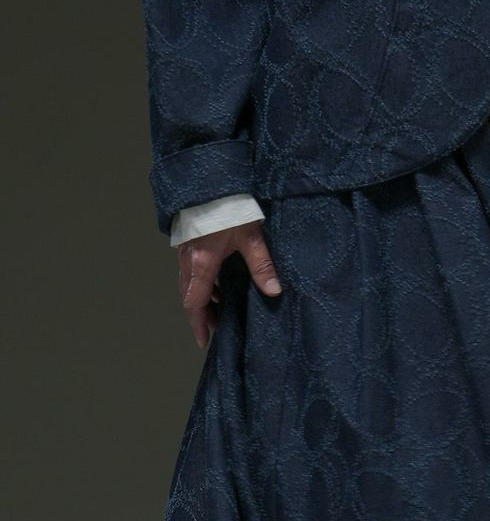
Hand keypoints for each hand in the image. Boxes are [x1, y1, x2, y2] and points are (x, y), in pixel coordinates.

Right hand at [177, 219, 282, 348]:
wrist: (211, 179)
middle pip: (188, 295)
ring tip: (220, 304)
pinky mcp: (188, 238)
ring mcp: (185, 249)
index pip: (195, 303)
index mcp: (202, 263)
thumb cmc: (230, 207)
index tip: (204, 341)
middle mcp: (188, 259)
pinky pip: (190, 268)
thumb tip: (274, 291)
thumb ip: (261, 264)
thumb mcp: (250, 236)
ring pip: (188, 281)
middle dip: (201, 313)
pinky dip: (200, 280)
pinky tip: (216, 278)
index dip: (199, 324)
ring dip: (201, 296)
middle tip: (216, 326)